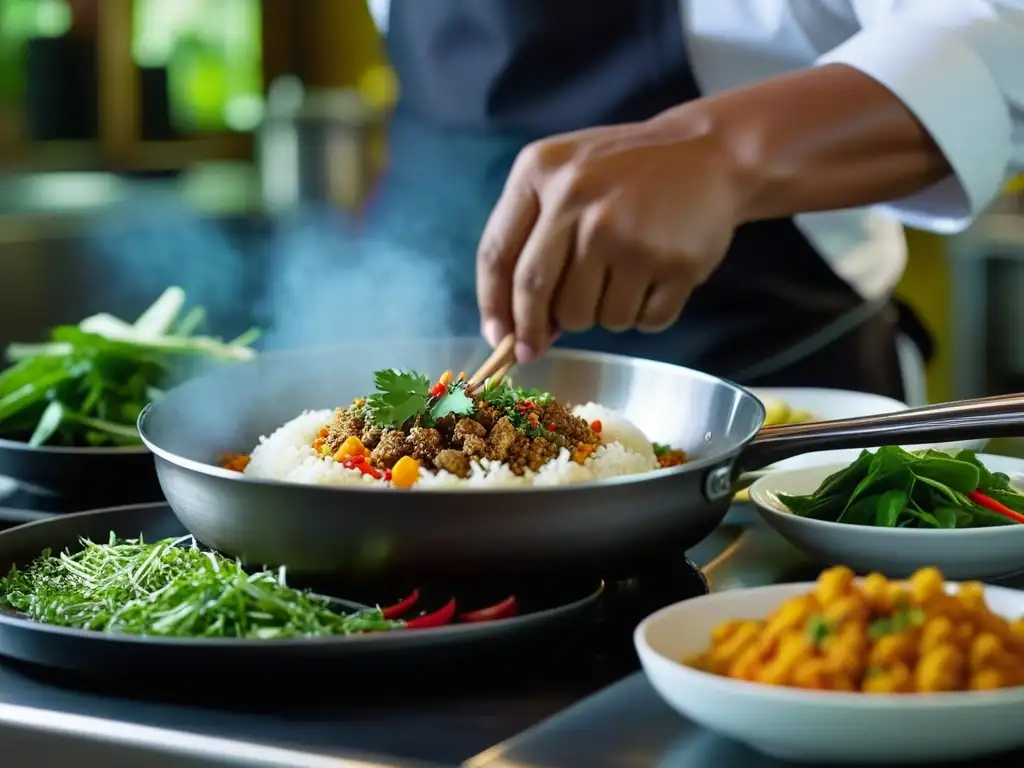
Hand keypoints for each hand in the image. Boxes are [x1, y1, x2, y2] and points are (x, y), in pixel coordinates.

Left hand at [476, 110, 745, 361]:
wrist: (708, 152)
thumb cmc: (621, 173)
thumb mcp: (564, 177)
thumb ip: (531, 237)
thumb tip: (514, 328)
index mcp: (539, 172)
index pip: (497, 255)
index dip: (493, 306)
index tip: (500, 339)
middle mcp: (578, 199)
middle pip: (536, 293)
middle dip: (535, 329)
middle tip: (541, 345)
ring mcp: (626, 233)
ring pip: (590, 317)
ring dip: (600, 315)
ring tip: (621, 280)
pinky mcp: (672, 262)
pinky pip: (641, 322)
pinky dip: (643, 317)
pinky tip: (654, 281)